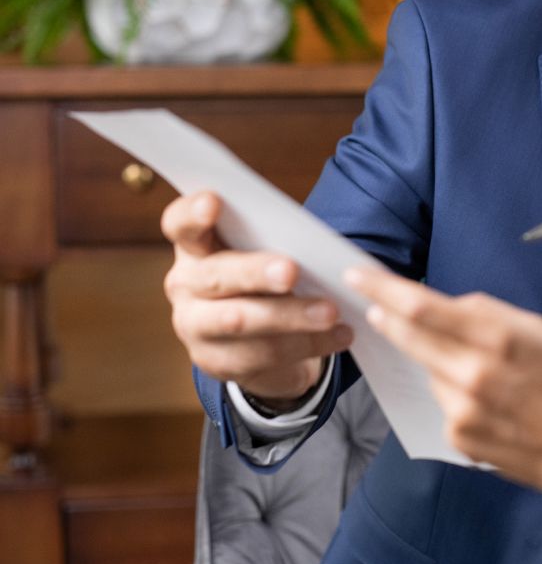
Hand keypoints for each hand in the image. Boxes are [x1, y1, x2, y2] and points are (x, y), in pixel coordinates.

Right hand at [161, 191, 352, 402]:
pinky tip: (339, 335)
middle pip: (215, 275)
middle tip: (291, 271)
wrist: (260, 335)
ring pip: (240, 321)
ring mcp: (194, 326)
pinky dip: (307, 344)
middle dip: (255, 272)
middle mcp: (185, 284)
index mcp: (195, 245)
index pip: (180, 224)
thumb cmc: (265, 274)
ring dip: (290, 316)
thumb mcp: (264, 251)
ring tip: (330, 312)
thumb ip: (274, 241)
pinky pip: (262, 355)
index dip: (192, 213)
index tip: (213, 202)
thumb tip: (315, 244)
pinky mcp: (217, 361)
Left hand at [348, 268, 541, 562]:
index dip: (383, 289)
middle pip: (407, 335)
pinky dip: (456, 393)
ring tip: (486, 373)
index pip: (422, 306)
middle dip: (384, 313)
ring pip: (428, 369)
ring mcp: (461, 409)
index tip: (359, 275)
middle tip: (369, 301)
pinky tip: (491, 403)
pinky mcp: (456, 437)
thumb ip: (488, 314)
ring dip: (438, 360)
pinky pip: (443, 401)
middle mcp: (473, 373)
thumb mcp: (538, 330)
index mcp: (498, 336)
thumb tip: (444, 304)